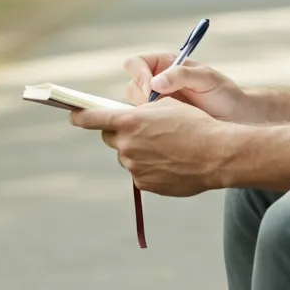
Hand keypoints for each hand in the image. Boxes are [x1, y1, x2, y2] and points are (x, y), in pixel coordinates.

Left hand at [70, 101, 231, 196]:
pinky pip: (140, 172)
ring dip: (139, 150)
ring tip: (167, 146)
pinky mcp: (144, 184)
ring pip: (128, 155)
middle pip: (111, 137)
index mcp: (130, 121)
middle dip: (121, 132)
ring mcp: (134, 167)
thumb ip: (140, 111)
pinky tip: (171, 161)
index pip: (92, 118)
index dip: (80, 116)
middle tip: (142, 129)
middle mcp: (127, 145)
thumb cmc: (194, 123)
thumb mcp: (166, 105)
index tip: (73, 115)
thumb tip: (127, 117)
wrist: (215, 154)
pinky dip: (150, 166)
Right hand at [122, 53, 251, 120]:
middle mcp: (156, 84)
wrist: (237, 120)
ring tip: (172, 121)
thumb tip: (155, 82)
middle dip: (142, 99)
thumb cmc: (224, 94)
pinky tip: (170, 133)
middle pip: (131, 88)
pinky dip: (150, 130)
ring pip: (133, 110)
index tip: (151, 89)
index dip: (138, 74)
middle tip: (163, 109)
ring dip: (147, 116)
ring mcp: (156, 107)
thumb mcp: (207, 79)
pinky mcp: (158, 126)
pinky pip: (143, 128)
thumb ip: (182, 75)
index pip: (135, 63)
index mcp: (165, 65)